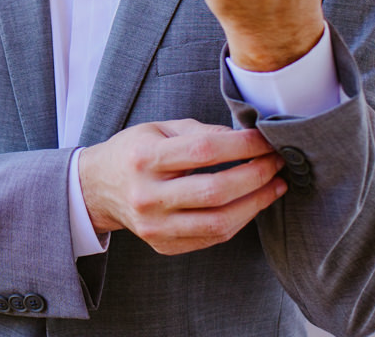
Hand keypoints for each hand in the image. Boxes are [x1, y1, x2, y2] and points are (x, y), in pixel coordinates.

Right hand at [79, 119, 285, 254]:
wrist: (98, 188)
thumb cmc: (133, 153)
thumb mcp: (158, 129)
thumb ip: (200, 132)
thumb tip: (246, 139)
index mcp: (145, 158)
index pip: (204, 151)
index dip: (243, 146)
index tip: (266, 140)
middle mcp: (147, 195)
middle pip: (215, 191)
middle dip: (256, 175)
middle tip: (276, 162)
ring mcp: (155, 226)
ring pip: (219, 222)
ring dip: (256, 203)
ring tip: (274, 186)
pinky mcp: (163, 245)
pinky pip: (212, 237)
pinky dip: (239, 220)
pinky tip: (251, 203)